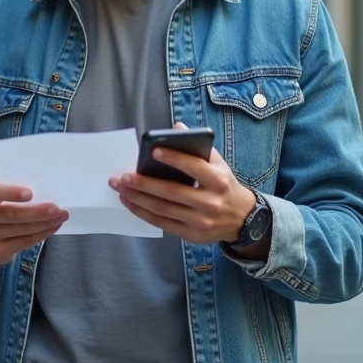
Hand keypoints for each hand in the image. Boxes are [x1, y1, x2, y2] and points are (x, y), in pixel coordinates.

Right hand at [0, 183, 68, 273]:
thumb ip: (9, 194)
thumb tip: (45, 193)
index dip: (10, 192)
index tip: (30, 193)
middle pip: (11, 214)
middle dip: (37, 212)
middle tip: (56, 208)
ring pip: (22, 230)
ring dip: (45, 223)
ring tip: (61, 216)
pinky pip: (25, 242)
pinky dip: (42, 234)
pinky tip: (52, 227)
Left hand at [109, 124, 255, 244]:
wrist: (242, 218)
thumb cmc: (224, 186)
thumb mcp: (219, 165)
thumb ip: (199, 147)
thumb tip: (176, 128)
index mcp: (219, 180)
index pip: (194, 167)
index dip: (174, 158)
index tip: (153, 150)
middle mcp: (210, 202)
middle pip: (171, 192)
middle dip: (143, 183)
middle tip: (123, 176)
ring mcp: (200, 221)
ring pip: (162, 209)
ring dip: (138, 198)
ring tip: (121, 188)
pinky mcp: (191, 235)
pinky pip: (162, 223)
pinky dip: (143, 212)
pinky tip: (130, 202)